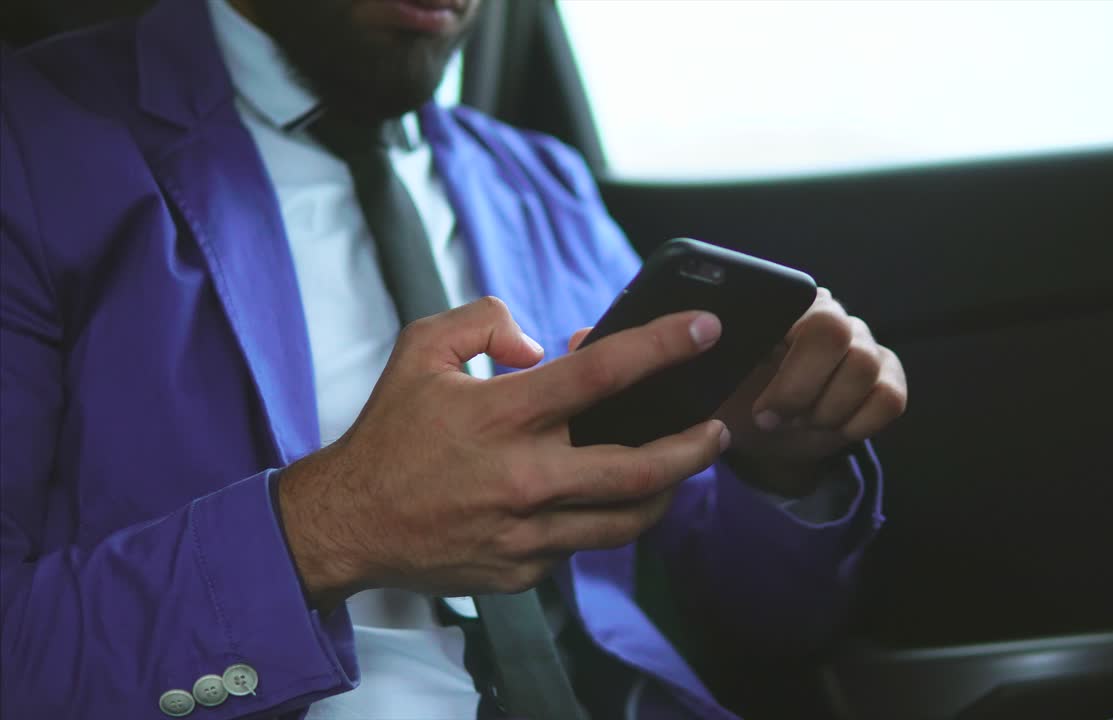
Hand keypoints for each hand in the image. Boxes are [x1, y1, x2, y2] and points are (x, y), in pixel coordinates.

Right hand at [278, 297, 727, 609]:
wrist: (346, 524)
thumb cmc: (388, 434)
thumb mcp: (420, 349)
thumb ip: (482, 321)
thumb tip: (540, 345)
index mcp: (503, 415)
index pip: (603, 375)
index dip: (663, 346)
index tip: (705, 329)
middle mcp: (524, 477)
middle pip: (640, 468)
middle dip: (694, 447)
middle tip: (718, 428)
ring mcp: (526, 532)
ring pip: (626, 520)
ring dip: (666, 492)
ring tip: (680, 466)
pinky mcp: (523, 570)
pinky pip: (581, 544)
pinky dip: (599, 518)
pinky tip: (601, 498)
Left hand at [715, 288, 906, 494]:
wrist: (765, 437)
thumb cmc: (739, 399)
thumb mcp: (715, 380)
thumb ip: (712, 352)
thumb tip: (708, 331)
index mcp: (787, 307)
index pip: (796, 306)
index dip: (780, 363)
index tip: (760, 402)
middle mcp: (832, 316)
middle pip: (836, 333)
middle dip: (801, 389)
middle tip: (773, 417)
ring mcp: (866, 346)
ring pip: (864, 367)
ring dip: (826, 410)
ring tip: (800, 423)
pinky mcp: (889, 378)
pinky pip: (889, 398)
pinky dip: (857, 424)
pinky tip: (833, 428)